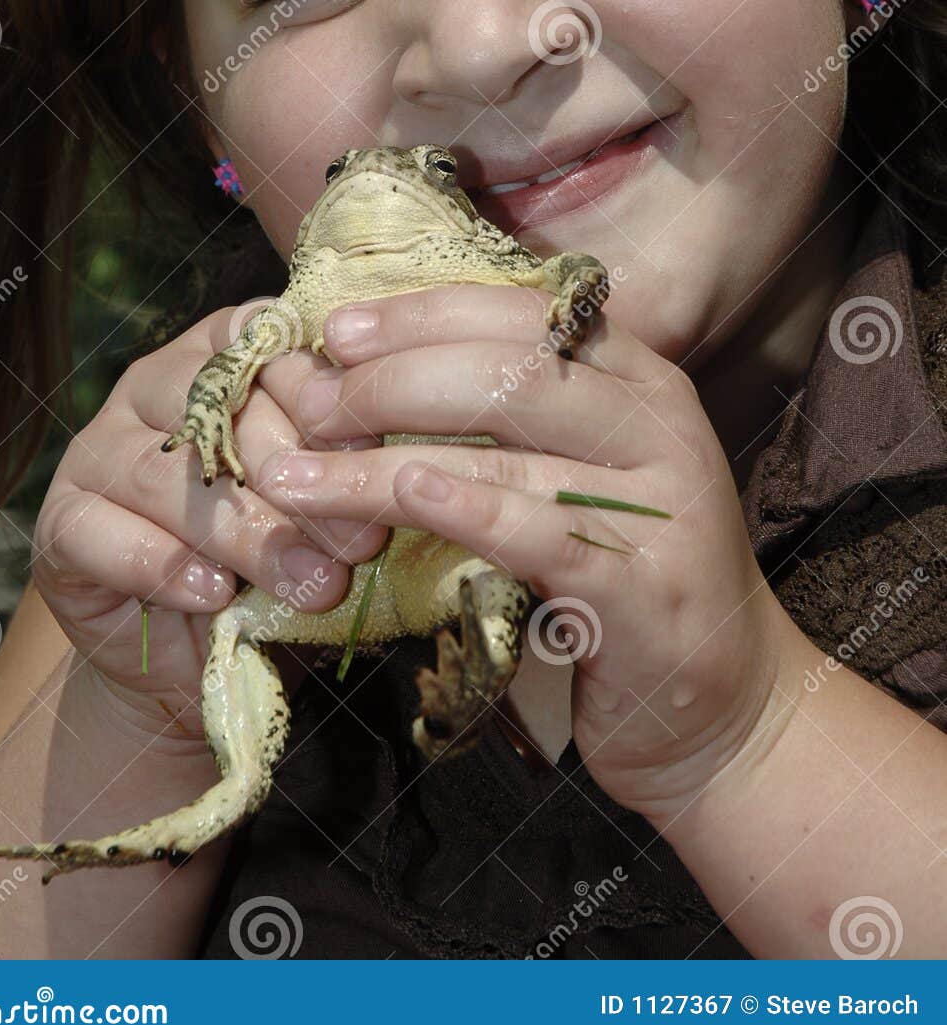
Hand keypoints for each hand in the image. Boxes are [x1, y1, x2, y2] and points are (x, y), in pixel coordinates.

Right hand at [31, 296, 386, 743]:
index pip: (269, 349)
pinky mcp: (61, 522)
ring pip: (167, 476)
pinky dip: (161, 565)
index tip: (374, 458)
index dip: (323, 402)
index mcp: (224, 355)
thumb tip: (395, 471)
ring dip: (246, 534)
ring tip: (308, 584)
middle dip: (298, 483)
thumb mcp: (325, 507)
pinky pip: (99, 531)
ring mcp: (97, 449)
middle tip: (360, 545)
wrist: (198, 657)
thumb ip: (345, 472)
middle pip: (219, 412)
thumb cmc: (279, 558)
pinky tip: (212, 595)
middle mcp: (155, 385)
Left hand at [252, 280, 793, 821]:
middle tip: (309, 406)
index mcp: (641, 381)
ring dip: (380, 461)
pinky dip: (465, 509)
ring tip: (293, 474)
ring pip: (505, 454)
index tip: (336, 330)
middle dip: (390, 380)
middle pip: (508, 370)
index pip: (521, 314)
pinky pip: (542, 535)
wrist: (730, 710)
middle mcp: (660, 428)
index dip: (421, 314)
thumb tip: (381, 364)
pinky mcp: (648, 593)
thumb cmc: (629, 579)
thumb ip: (516, 417)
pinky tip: (404, 494)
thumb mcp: (588, 474)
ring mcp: (662, 508)